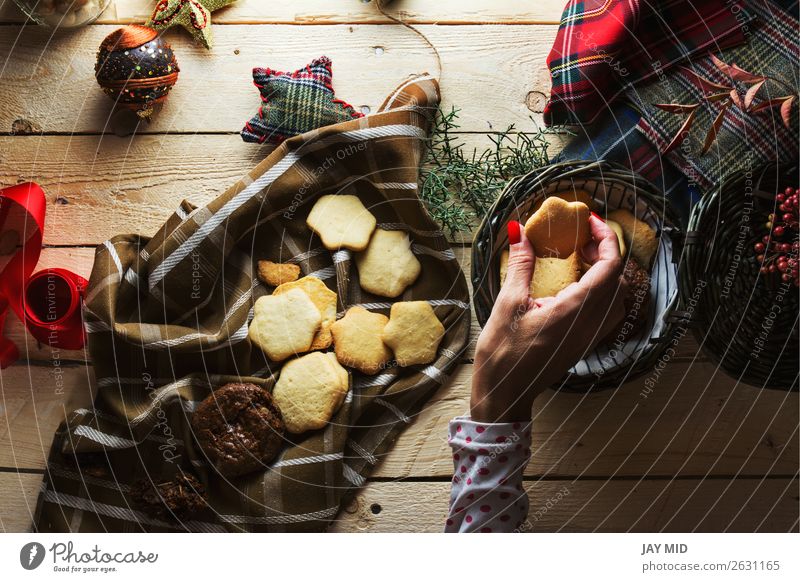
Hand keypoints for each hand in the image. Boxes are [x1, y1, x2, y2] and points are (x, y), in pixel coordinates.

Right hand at [471, 215, 625, 422]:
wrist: (504, 393)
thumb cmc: (502, 352)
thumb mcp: (508, 303)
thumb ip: (521, 264)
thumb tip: (521, 231)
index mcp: (575, 311)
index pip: (610, 267)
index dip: (607, 239)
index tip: (592, 221)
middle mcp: (591, 325)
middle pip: (618, 281)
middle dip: (606, 253)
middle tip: (580, 239)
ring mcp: (591, 337)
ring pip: (618, 299)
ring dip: (606, 274)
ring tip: (580, 261)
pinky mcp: (585, 345)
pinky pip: (608, 314)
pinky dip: (601, 293)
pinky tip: (576, 288)